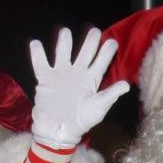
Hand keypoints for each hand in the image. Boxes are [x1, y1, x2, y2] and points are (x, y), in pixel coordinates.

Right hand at [30, 27, 129, 148]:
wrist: (59, 131)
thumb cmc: (81, 121)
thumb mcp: (98, 108)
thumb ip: (110, 95)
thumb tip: (127, 85)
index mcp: (92, 79)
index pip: (102, 61)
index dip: (107, 51)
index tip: (113, 42)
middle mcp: (77, 73)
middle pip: (85, 51)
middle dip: (90, 40)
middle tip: (94, 31)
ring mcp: (61, 74)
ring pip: (63, 51)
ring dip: (64, 41)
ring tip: (65, 32)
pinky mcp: (46, 79)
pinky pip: (41, 63)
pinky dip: (37, 54)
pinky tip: (36, 44)